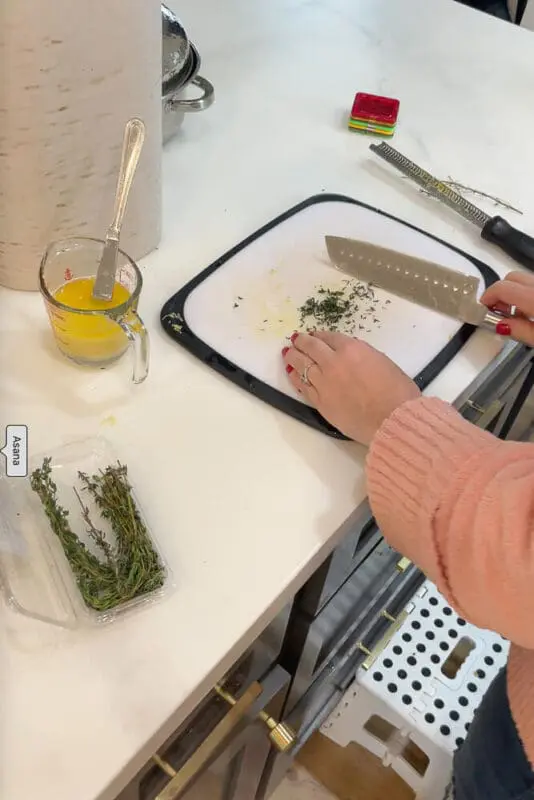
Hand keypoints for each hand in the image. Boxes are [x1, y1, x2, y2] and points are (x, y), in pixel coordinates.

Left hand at [282, 331, 419, 443]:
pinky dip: (296, 378)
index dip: (320, 335)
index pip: (329, 337)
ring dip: (293, 357)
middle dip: (302, 342)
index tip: (315, 335)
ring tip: (287, 353)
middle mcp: (333, 362)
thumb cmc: (397, 392)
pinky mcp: (319, 402)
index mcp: (352, 349)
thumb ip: (363, 355)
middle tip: (295, 339)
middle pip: (311, 348)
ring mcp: (323, 382)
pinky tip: (292, 374)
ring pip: (302, 365)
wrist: (391, 420)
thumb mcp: (383, 362)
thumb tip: (351, 356)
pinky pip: (303, 386)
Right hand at [481, 271, 533, 345]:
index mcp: (533, 297)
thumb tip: (501, 325)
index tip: (482, 312)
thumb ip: (519, 330)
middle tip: (498, 314)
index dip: (487, 298)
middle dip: (500, 293)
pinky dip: (528, 294)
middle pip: (511, 277)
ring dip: (515, 293)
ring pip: (524, 280)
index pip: (501, 288)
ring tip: (518, 315)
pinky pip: (533, 284)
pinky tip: (531, 311)